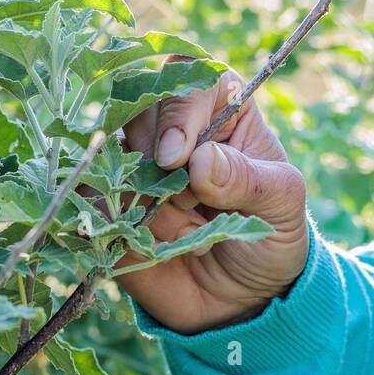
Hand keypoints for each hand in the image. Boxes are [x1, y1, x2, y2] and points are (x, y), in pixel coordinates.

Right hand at [120, 68, 309, 333]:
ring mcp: (135, 167)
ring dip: (149, 207)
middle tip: (198, 209)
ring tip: (192, 239)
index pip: (185, 76)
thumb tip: (200, 160)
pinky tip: (158, 250)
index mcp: (219, 106)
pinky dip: (119, 228)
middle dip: (162, 170)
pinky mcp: (110, 207)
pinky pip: (91, 203)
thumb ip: (247, 178)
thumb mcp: (281, 204)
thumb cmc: (270, 237)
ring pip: (114, 162)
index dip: (176, 114)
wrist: (242, 298)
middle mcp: (171, 128)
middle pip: (138, 114)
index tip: (178, 159)